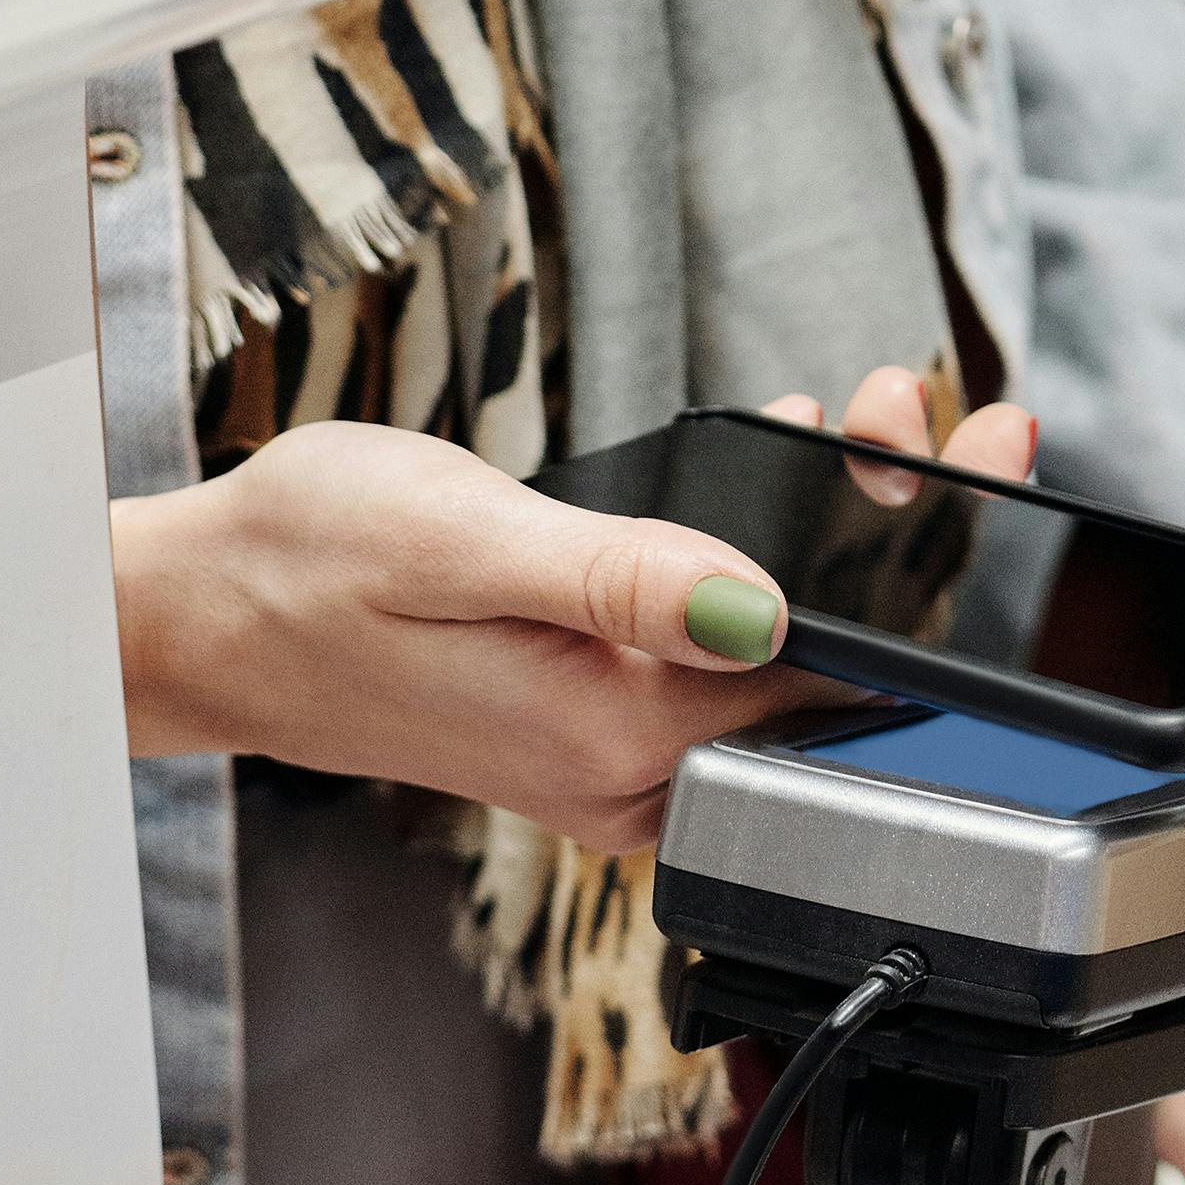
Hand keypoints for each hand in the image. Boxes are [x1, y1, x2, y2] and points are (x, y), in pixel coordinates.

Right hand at [114, 369, 1035, 845]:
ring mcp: (610, 750)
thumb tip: (763, 610)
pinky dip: (766, 560)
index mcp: (614, 739)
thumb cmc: (307, 563)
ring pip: (774, 651)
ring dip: (840, 537)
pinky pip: (714, 647)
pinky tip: (776, 472)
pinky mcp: (590, 715)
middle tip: (943, 415)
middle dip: (905, 538)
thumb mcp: (463, 541)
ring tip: (872, 418)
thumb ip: (617, 580)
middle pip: (821, 669)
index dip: (923, 569)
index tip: (983, 456)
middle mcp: (628, 769)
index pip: (825, 674)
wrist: (201, 612)